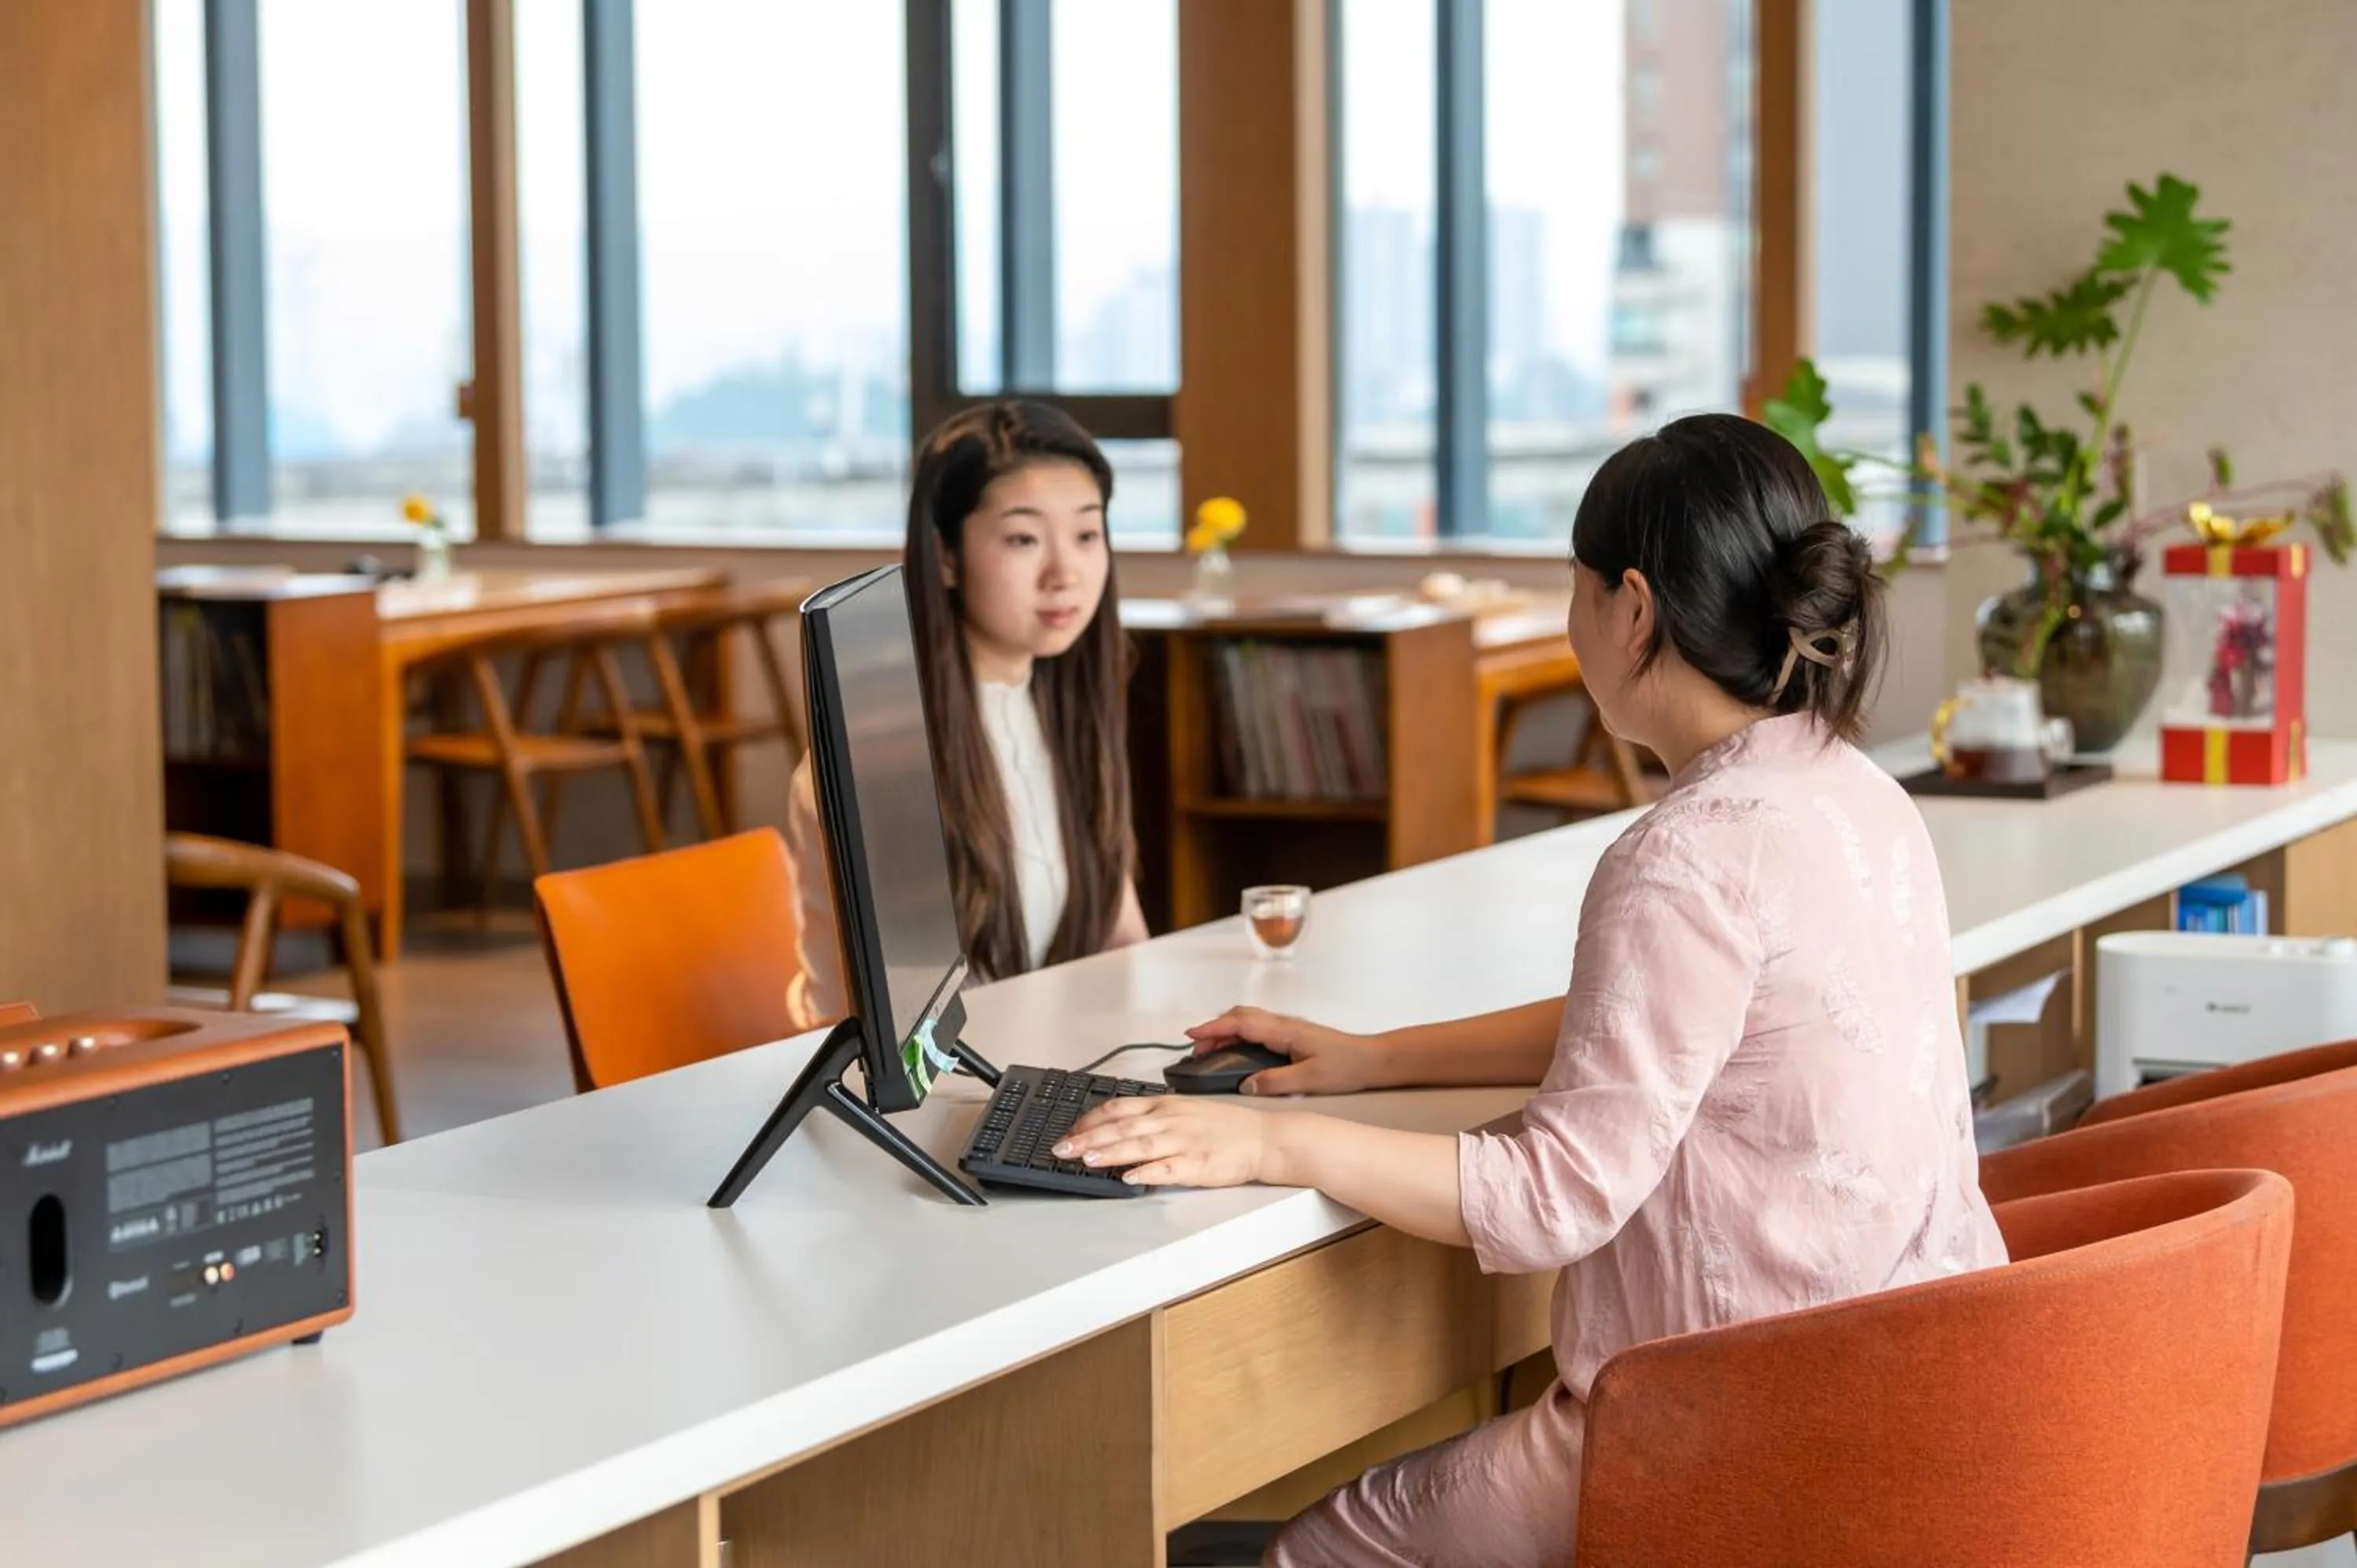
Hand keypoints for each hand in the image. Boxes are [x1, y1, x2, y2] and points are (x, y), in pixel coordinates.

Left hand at [1056, 1096, 1279, 1188]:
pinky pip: (1167, 1168)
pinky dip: (1146, 1172)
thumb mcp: (1184, 1110)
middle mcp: (1169, 1120)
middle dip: (1087, 1138)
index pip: (1118, 1108)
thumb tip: (1118, 1126)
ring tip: (1085, 1159)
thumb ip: (1152, 1117)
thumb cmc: (1223, 1126)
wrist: (1261, 1138)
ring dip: (1110, 1152)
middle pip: (1121, 1127)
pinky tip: (1128, 1178)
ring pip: (1139, 1145)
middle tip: (1061, 1149)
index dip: (1089, 1120)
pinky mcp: (1196, 1164)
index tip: (1069, 1132)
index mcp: (1164, 1106)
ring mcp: (1183, 1142)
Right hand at [1185, 1006, 1384, 1095]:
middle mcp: (1283, 1024)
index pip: (1241, 1023)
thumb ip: (1276, 1082)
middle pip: (1240, 1016)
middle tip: (1197, 1048)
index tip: (1192, 1034)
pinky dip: (1238, 1034)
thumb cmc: (1346, 1067)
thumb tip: (1246, 1086)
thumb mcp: (1310, 1080)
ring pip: (1248, 1020)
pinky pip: (1257, 1028)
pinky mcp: (1291, 1035)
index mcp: (1284, 1031)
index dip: (1214, 1027)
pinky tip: (1236, 1051)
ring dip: (1226, 1030)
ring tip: (1210, 1050)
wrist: (1371, 1059)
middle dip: (1214, 1028)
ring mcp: (1287, 1028)